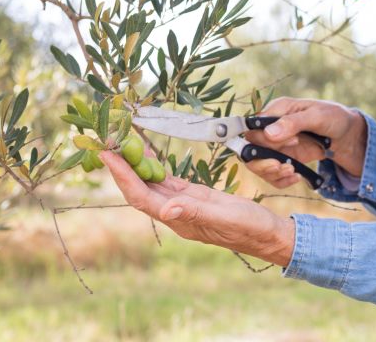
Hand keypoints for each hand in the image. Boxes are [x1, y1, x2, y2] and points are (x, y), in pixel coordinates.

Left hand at [98, 150, 294, 265]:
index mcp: (179, 219)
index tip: (108, 156)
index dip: (123, 177)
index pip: (142, 196)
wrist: (267, 234)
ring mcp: (184, 204)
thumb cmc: (249, 228)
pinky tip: (148, 153)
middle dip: (123, 167)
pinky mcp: (195, 196)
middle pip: (140, 189)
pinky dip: (156, 166)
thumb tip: (166, 210)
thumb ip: (196, 213)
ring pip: (152, 183)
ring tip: (122, 142)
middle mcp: (176, 212)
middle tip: (107, 142)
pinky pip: (168, 180)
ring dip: (136, 165)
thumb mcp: (225, 218)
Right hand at [243, 97, 366, 187]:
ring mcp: (277, 145)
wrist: (348, 136)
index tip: (292, 142)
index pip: (254, 127)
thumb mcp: (317, 116)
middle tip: (282, 166)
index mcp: (277, 110)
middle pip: (250, 148)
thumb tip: (268, 133)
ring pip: (258, 164)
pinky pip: (272, 174)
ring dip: (271, 173)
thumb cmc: (334, 118)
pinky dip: (281, 180)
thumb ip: (293, 123)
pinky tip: (296, 176)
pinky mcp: (284, 159)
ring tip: (291, 172)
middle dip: (263, 161)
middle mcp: (272, 128)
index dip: (265, 139)